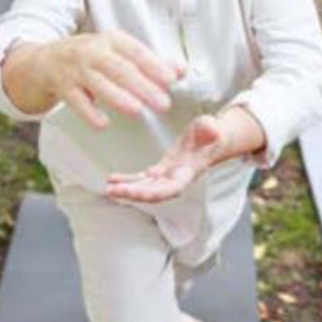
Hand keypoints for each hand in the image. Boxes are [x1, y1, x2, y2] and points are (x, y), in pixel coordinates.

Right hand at [40, 31, 184, 129]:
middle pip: (119, 68)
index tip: (171, 79)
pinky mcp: (63, 87)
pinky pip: (76, 100)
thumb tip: (181, 70)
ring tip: (137, 110)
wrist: (44, 60)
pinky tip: (102, 123)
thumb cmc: (89, 57)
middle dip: (142, 85)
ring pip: (98, 83)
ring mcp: (76, 69)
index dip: (154, 65)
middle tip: (162, 102)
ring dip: (118, 97)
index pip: (136, 51)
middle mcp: (93, 52)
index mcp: (111, 41)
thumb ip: (149, 62)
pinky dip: (89, 113)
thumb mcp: (117, 52)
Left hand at [106, 115, 223, 203]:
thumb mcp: (212, 128)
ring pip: (145, 188)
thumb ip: (211, 129)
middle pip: (154, 193)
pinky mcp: (161, 170)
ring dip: (127, 190)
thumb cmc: (213, 133)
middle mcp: (176, 179)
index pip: (171, 189)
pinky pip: (141, 180)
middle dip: (133, 194)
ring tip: (108, 189)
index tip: (136, 192)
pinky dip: (127, 181)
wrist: (213, 139)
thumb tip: (213, 129)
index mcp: (188, 172)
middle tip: (113, 191)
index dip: (154, 193)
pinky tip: (112, 179)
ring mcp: (167, 176)